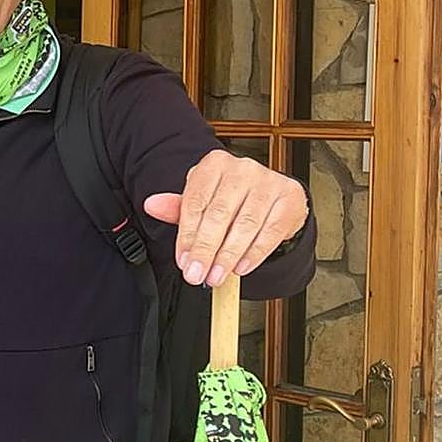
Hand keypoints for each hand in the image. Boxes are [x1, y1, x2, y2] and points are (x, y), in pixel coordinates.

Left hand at [143, 150, 308, 286]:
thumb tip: (151, 205)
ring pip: (244, 225)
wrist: (272, 196)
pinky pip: (269, 232)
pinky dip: (254, 254)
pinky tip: (240, 268)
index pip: (195, 202)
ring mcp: (269, 182)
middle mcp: (242, 168)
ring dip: (227, 256)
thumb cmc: (231, 199)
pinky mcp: (290, 199)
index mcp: (214, 164)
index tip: (183, 261)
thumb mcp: (201, 200)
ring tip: (215, 277)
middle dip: (205, 250)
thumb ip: (177, 207)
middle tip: (196, 275)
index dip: (187, 235)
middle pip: (219, 215)